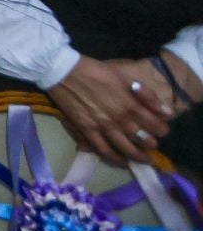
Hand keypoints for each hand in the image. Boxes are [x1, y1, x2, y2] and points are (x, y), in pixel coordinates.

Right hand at [48, 55, 169, 163]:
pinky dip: (115, 158)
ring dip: (138, 156)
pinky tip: (121, 160)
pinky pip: (104, 150)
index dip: (162, 130)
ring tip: (142, 159)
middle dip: (151, 143)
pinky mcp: (87, 131)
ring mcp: (103, 127)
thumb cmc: (95, 71)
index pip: (156, 126)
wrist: (62, 71)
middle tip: (150, 142)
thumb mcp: (124, 77)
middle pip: (144, 141)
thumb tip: (166, 112)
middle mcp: (120, 120)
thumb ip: (147, 95)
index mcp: (131, 105)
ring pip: (127, 150)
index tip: (161, 130)